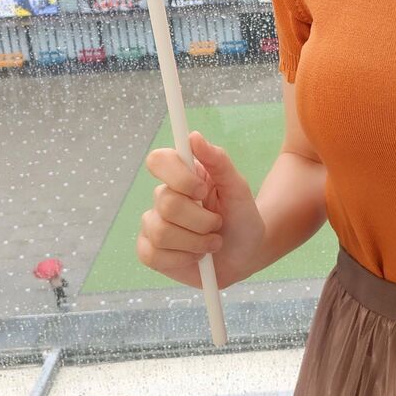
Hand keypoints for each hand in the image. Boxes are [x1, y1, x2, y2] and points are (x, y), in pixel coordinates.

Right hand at [138, 130, 265, 290]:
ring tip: (212, 243)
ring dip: (196, 242)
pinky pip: (153, 255)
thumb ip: (218, 161)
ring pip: (161, 232)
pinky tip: (196, 256)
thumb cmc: (242, 217)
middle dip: (202, 220)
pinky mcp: (149, 251)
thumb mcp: (238, 188)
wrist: (245, 255)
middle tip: (218, 225)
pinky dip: (183, 259)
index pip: (158, 161)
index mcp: (182, 175)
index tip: (203, 190)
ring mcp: (153, 223)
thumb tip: (194, 136)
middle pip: (166, 203)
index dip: (179, 177)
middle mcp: (164, 196)